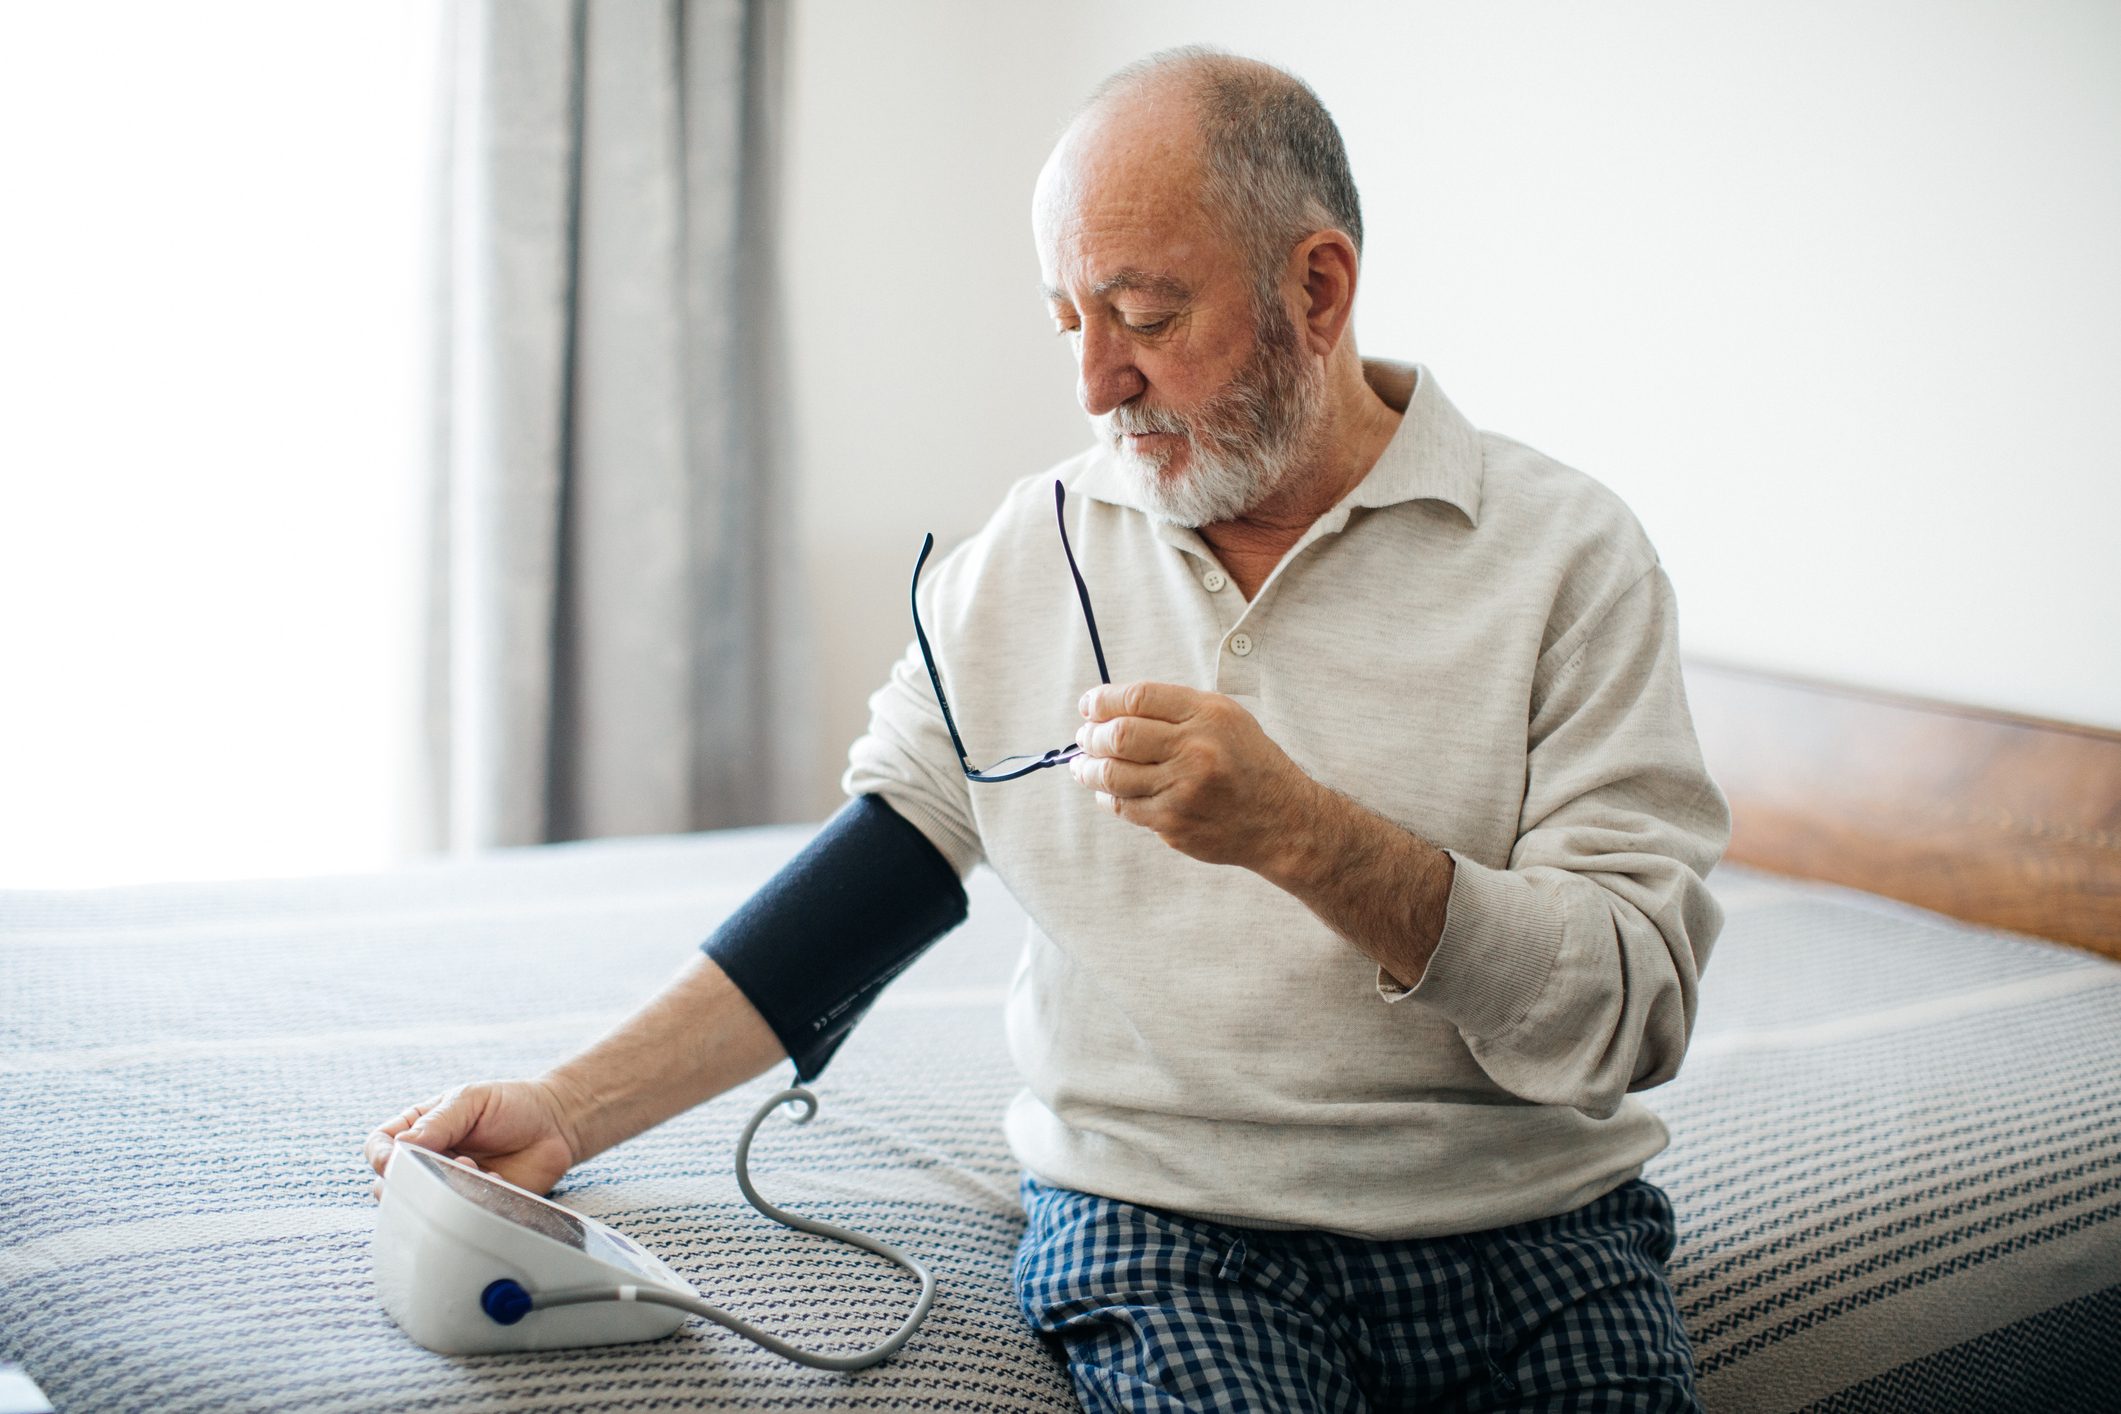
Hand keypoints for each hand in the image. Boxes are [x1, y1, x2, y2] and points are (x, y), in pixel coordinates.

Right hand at [363, 1078, 579, 1199]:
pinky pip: (458, 1217)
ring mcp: (448, 1185)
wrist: (556, 1125)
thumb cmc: (511, 1105)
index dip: (380, 1156)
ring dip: (443, 1191)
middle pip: (390, 1184)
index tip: (395, 1160)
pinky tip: (496, 1181)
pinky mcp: (472, 1205)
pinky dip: (472, 1202)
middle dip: (413, 1178)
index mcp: (419, 1128)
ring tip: (474, 1169)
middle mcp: (428, 1160)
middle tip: (449, 1163)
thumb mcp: (471, 1100)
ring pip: (422, 1205)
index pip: (379, 1145)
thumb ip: (438, 1122)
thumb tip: (400, 1145)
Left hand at [1070, 680, 1319, 871]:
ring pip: (1113, 775)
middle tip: (1084, 737)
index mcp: (1208, 715)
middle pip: (1119, 735)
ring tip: (1083, 765)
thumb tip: (1112, 709)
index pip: (1139, 698)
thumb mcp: (1225, 719)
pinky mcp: (1173, 823)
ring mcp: (1183, 790)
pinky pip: (1124, 806)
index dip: (1104, 700)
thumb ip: (1175, 709)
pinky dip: (1108, 796)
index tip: (1088, 705)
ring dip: (1089, 768)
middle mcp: (1195, 750)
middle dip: (1091, 735)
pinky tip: (1107, 790)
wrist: (1282, 820)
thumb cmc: (1248, 763)